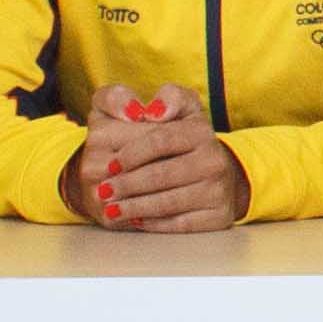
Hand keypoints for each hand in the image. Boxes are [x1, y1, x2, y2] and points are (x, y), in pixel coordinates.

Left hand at [79, 85, 247, 229]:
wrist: (210, 170)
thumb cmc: (176, 137)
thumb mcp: (165, 106)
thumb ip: (146, 97)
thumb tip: (147, 112)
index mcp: (199, 129)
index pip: (159, 140)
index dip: (131, 154)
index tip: (111, 165)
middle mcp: (214, 159)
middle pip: (160, 175)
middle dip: (126, 185)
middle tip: (103, 191)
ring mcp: (218, 189)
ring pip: (167, 203)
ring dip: (134, 207)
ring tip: (112, 208)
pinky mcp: (218, 216)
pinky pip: (180, 225)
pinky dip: (154, 224)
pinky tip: (136, 220)